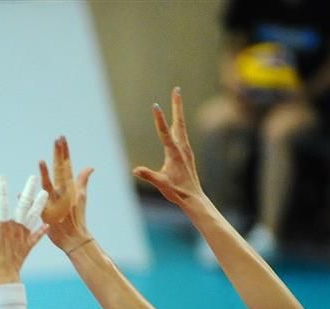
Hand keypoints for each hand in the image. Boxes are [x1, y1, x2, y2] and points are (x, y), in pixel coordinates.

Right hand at [0, 175, 48, 284]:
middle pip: (23, 206)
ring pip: (34, 217)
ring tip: (44, 192)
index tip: (1, 177)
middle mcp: (14, 228)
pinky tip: (48, 224)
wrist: (4, 280)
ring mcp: (23, 236)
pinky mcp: (28, 245)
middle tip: (34, 178)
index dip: (1, 190)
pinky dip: (42, 230)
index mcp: (1, 227)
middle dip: (29, 191)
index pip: (1, 204)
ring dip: (39, 205)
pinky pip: (37, 235)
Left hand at [38, 136, 94, 253]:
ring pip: (49, 187)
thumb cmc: (77, 218)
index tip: (61, 138)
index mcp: (70, 188)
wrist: (74, 239)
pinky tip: (21, 193)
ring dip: (45, 175)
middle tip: (57, 139)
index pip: (66, 165)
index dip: (64, 152)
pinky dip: (30, 202)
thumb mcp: (81, 198)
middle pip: (60, 171)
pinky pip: (37, 208)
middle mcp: (64, 193)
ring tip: (40, 161)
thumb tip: (90, 167)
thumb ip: (82, 181)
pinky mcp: (48, 216)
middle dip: (59, 155)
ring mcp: (56, 204)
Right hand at [132, 87, 205, 208]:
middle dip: (177, 105)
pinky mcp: (186, 153)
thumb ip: (149, 175)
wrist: (194, 198)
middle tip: (176, 89)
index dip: (159, 119)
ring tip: (177, 99)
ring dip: (178, 111)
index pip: (164, 132)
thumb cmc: (177, 191)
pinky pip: (182, 133)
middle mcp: (182, 148)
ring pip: (181, 126)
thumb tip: (135, 170)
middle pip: (178, 122)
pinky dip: (178, 123)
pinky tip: (176, 122)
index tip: (155, 105)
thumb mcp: (161, 184)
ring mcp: (186, 149)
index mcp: (175, 153)